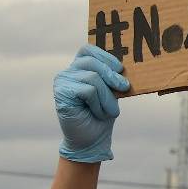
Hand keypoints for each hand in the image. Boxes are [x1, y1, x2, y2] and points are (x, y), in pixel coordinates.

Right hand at [54, 44, 129, 162]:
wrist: (92, 139)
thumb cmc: (103, 113)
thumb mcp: (112, 91)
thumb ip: (113, 76)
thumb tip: (126, 67)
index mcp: (78, 68)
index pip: (87, 50)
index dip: (105, 56)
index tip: (120, 69)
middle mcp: (67, 73)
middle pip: (92, 62)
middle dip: (112, 76)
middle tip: (125, 88)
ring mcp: (62, 83)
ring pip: (92, 77)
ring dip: (107, 96)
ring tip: (109, 110)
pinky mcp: (62, 94)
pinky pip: (88, 91)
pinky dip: (99, 103)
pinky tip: (98, 113)